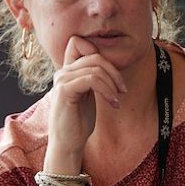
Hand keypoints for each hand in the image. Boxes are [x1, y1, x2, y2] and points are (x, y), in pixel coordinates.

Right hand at [47, 36, 127, 158]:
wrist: (68, 143)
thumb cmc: (79, 121)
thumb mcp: (89, 94)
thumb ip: (93, 77)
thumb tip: (108, 64)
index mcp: (67, 70)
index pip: (78, 42)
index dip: (98, 52)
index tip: (113, 75)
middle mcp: (62, 72)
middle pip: (94, 56)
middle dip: (114, 71)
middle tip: (122, 89)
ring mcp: (62, 80)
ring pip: (95, 68)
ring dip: (112, 84)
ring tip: (118, 99)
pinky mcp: (65, 90)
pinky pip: (92, 80)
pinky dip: (107, 90)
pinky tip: (113, 103)